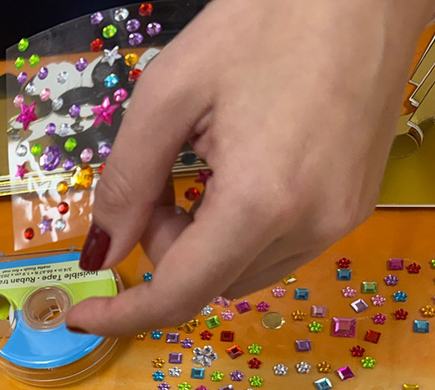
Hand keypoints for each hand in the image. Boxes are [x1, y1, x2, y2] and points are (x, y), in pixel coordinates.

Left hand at [66, 0, 434, 334]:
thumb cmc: (264, 21)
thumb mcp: (167, 93)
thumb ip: (126, 182)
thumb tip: (101, 251)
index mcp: (261, 202)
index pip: (180, 295)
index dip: (124, 315)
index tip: (81, 316)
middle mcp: (310, 227)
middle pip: (208, 284)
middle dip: (166, 250)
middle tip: (160, 182)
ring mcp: (340, 220)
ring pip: (242, 273)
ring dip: (203, 244)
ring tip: (202, 167)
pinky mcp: (354, 207)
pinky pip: (277, 249)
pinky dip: (239, 233)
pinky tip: (238, 172)